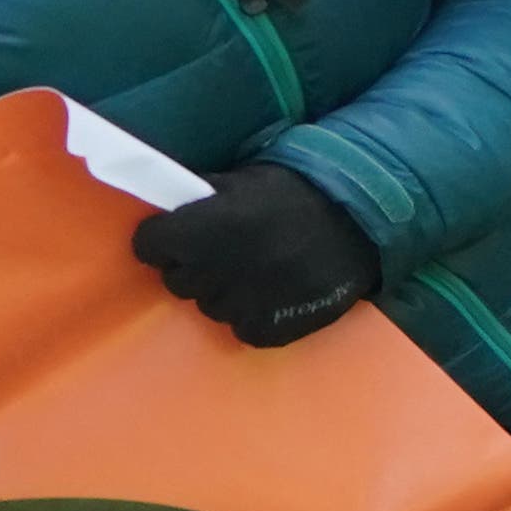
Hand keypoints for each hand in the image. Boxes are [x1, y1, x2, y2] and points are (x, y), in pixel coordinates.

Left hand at [130, 160, 380, 346]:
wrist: (361, 218)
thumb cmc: (295, 192)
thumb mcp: (241, 180)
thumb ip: (200, 200)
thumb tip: (170, 212)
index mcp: (204, 227)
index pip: (149, 245)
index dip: (162, 239)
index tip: (179, 236)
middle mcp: (219, 268)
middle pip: (177, 280)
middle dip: (193, 267)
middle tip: (223, 253)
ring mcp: (247, 302)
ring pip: (210, 307)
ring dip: (224, 292)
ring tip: (254, 274)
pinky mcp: (274, 328)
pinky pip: (244, 329)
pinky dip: (253, 316)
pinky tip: (272, 295)